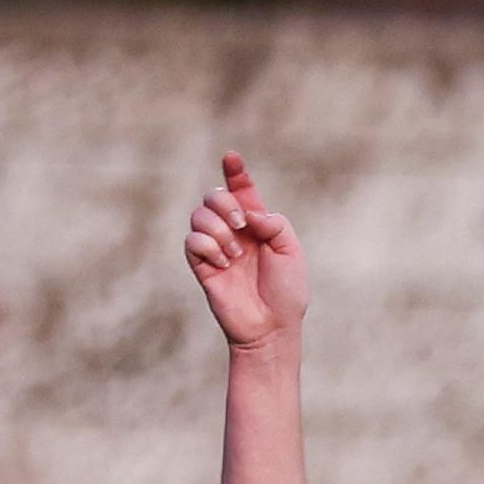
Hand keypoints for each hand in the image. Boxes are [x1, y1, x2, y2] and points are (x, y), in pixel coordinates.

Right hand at [184, 154, 305, 351]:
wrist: (272, 326)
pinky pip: (192, 240)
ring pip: (199, 215)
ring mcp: (216, 247)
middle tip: (241, 225)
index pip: (241, 190)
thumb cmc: (287, 292)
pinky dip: (208, 247)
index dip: (235, 172)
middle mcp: (234, 232)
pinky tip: (224, 264)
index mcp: (257, 225)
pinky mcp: (201, 264)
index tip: (232, 157)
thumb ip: (274, 223)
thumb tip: (248, 212)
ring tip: (236, 254)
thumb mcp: (291, 252)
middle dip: (224, 203)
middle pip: (214, 196)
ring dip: (218, 229)